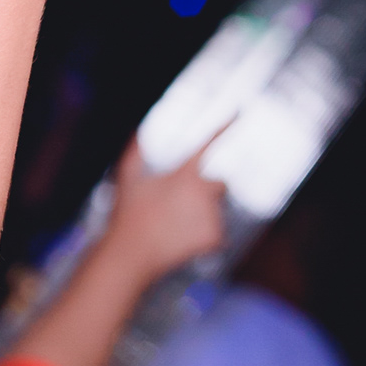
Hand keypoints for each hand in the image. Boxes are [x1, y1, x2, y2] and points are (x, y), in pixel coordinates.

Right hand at [101, 136, 226, 285]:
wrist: (131, 255)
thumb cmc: (127, 215)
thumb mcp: (126, 180)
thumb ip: (134, 152)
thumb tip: (135, 129)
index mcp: (183, 175)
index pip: (207, 145)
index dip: (224, 127)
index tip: (239, 110)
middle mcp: (202, 192)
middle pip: (220, 184)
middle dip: (208, 192)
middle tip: (181, 207)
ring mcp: (211, 215)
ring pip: (217, 212)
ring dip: (204, 217)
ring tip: (175, 229)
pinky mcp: (215, 237)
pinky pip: (218, 235)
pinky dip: (206, 240)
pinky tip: (183, 243)